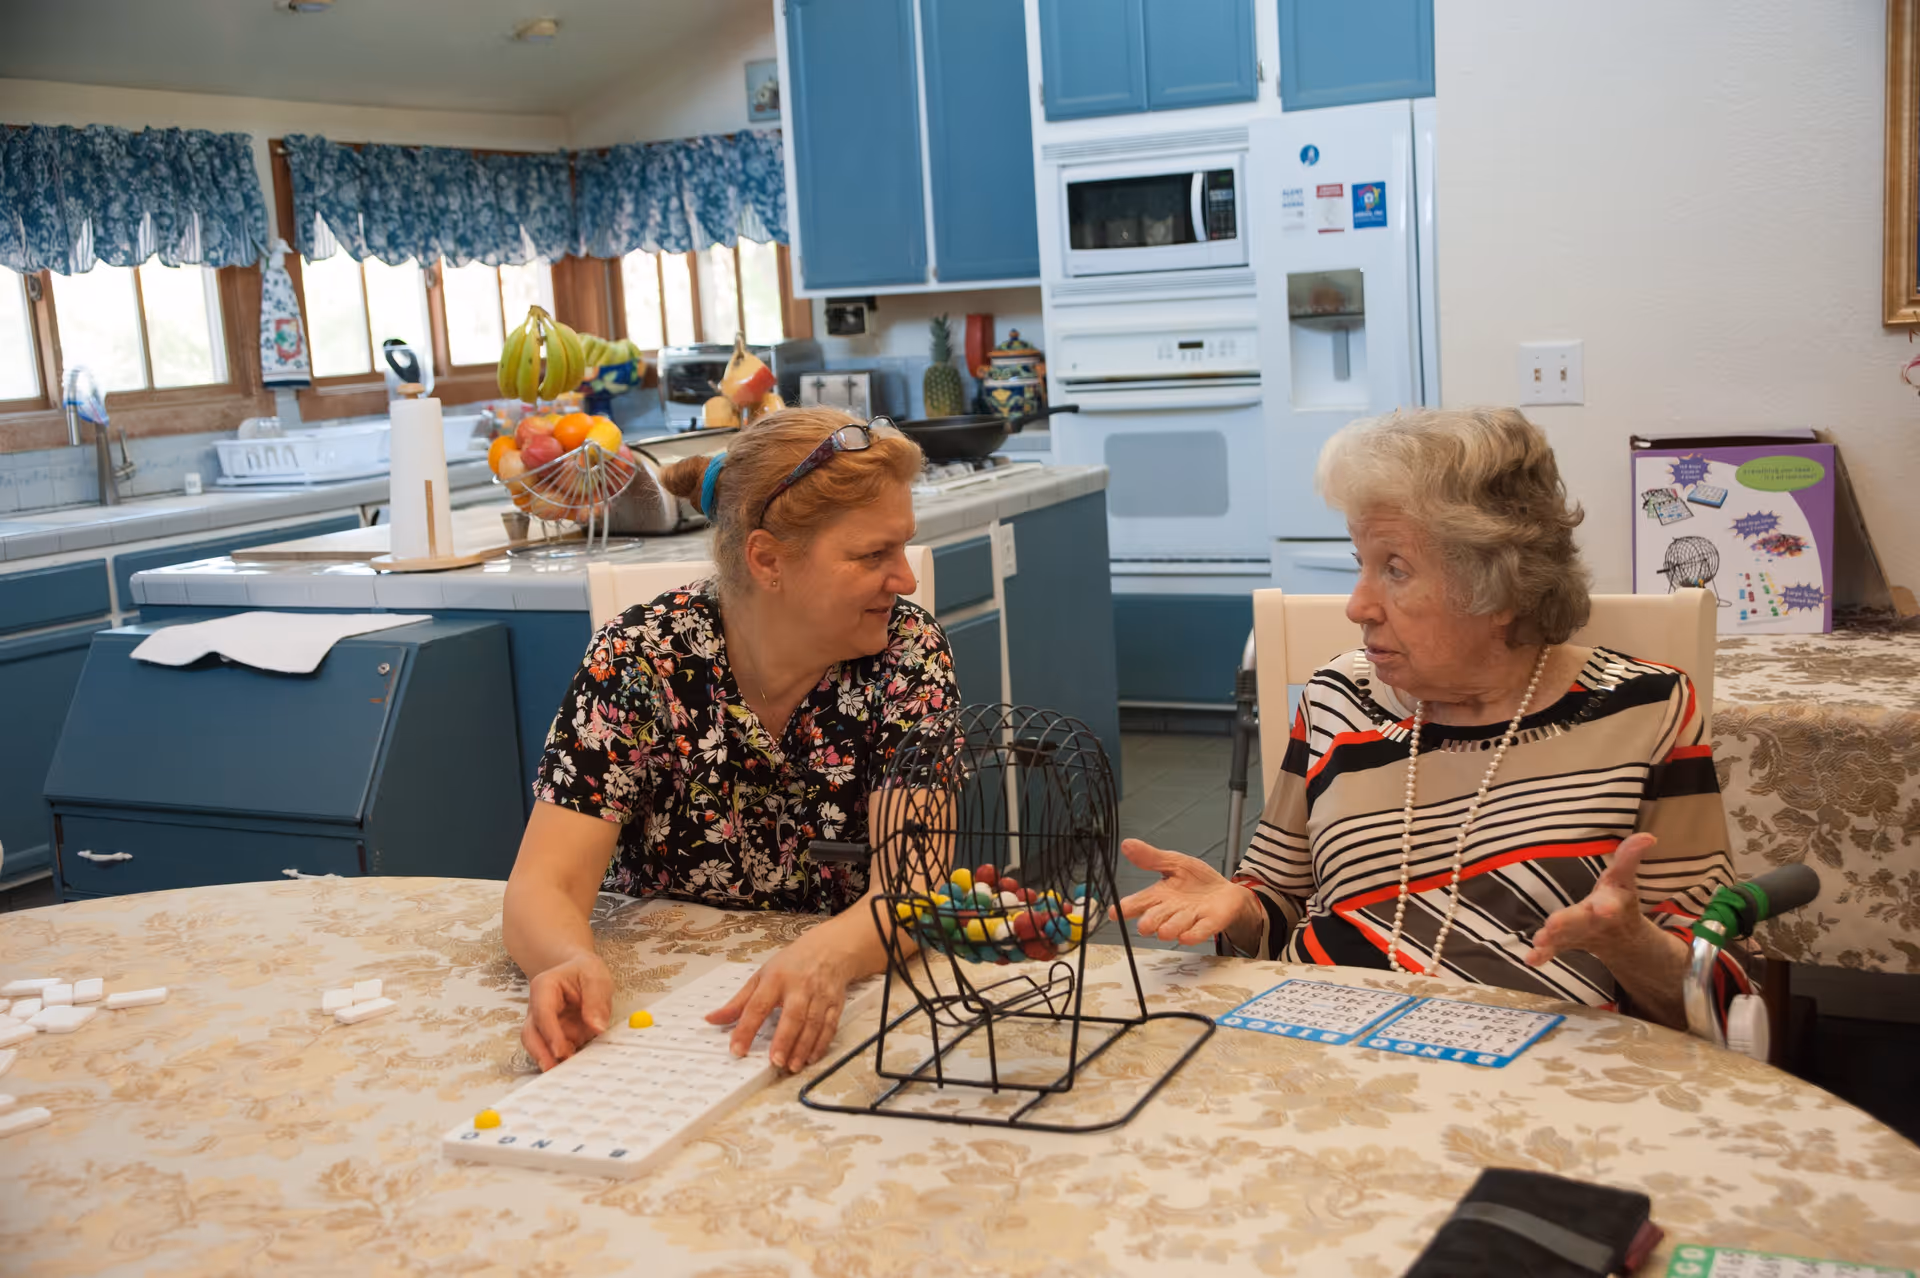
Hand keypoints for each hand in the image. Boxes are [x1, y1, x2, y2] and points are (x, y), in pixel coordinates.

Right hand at [523, 950, 612, 1070]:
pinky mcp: (552, 1037)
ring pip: (538, 1046)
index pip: (543, 1013)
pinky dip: (561, 1061)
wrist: (579, 971)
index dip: (551, 1034)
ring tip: (568, 1074)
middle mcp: (537, 1009)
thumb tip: (597, 1027)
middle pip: (531, 1035)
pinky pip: (553, 1051)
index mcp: (544, 988)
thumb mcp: (595, 977)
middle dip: (541, 1054)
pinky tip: (574, 1069)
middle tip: (556, 1071)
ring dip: (550, 1061)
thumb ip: (596, 1000)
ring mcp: (543, 1025)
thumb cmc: (584, 971)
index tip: (561, 1052)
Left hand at [707, 926, 855, 1071]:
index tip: (737, 1049)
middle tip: (774, 1061)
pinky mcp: (836, 1003)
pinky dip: (821, 1044)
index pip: (758, 1005)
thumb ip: (738, 1002)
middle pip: (792, 1015)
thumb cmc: (790, 965)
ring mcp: (820, 995)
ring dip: (803, 1047)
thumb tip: (711, 1019)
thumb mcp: (761, 976)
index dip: (746, 1028)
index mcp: (775, 979)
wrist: (828, 949)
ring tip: (791, 1066)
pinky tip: (811, 1058)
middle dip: (784, 1039)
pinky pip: (830, 1026)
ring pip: (813, 1023)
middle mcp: (799, 986)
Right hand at [1114, 838, 1253, 945]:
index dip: (1126, 908)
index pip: (1140, 901)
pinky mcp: (1209, 923)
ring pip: (1176, 926)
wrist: (1226, 892)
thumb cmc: (1197, 881)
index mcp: (1160, 895)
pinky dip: (1193, 934)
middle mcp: (1171, 910)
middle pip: (1156, 918)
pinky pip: (1200, 931)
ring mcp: (1190, 918)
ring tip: (1164, 931)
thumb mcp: (1175, 863)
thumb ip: (1151, 858)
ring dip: (1170, 928)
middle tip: (1144, 926)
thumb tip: (1126, 844)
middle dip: (1150, 922)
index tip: (1114, 913)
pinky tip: (1185, 937)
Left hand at [1526, 832, 1658, 966]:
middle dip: (1569, 922)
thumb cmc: (1617, 899)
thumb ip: (1629, 857)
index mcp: (1612, 904)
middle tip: (1553, 924)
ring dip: (1551, 939)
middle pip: (1581, 922)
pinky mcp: (1565, 944)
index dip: (1608, 906)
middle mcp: (1595, 923)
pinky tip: (1530, 959)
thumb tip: (1648, 836)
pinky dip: (1542, 955)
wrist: (1622, 939)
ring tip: (1538, 940)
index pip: (1611, 904)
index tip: (1603, 908)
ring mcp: (1579, 936)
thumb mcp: (1623, 878)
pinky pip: (1553, 951)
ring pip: (1565, 938)